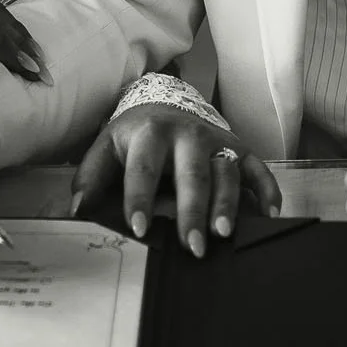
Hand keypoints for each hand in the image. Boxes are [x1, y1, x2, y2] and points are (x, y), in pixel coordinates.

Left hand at [70, 103, 280, 258]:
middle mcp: (187, 134)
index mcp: (150, 133)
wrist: (164, 102)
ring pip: (226, 172)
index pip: (143, 169)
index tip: (140, 228)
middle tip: (191, 244)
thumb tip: (77, 211)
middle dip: (192, 210)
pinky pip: (258, 168)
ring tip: (224, 233)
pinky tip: (270, 213)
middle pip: (192, 174)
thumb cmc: (133, 138)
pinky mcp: (238, 147)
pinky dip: (267, 189)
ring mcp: (216, 140)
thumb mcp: (106, 148)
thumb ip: (90, 179)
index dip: (140, 199)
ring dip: (227, 203)